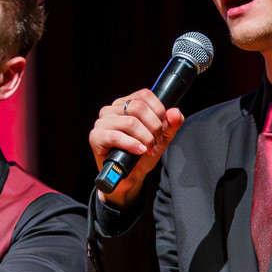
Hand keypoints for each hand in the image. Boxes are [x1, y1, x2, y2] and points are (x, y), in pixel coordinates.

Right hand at [89, 89, 184, 208]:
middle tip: (157, 142)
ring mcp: (102, 122)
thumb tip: (175, 113)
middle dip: (154, 126)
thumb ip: (171, 124)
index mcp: (125, 104)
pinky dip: (132, 144)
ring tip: (149, 149)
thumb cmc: (142, 154)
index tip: (163, 128)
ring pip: (130, 122)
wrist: (130, 176)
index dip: (159, 111)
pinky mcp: (96, 137)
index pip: (145, 95)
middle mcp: (111, 109)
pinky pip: (116, 136)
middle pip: (138, 107)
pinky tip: (139, 151)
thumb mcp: (161, 138)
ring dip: (145, 138)